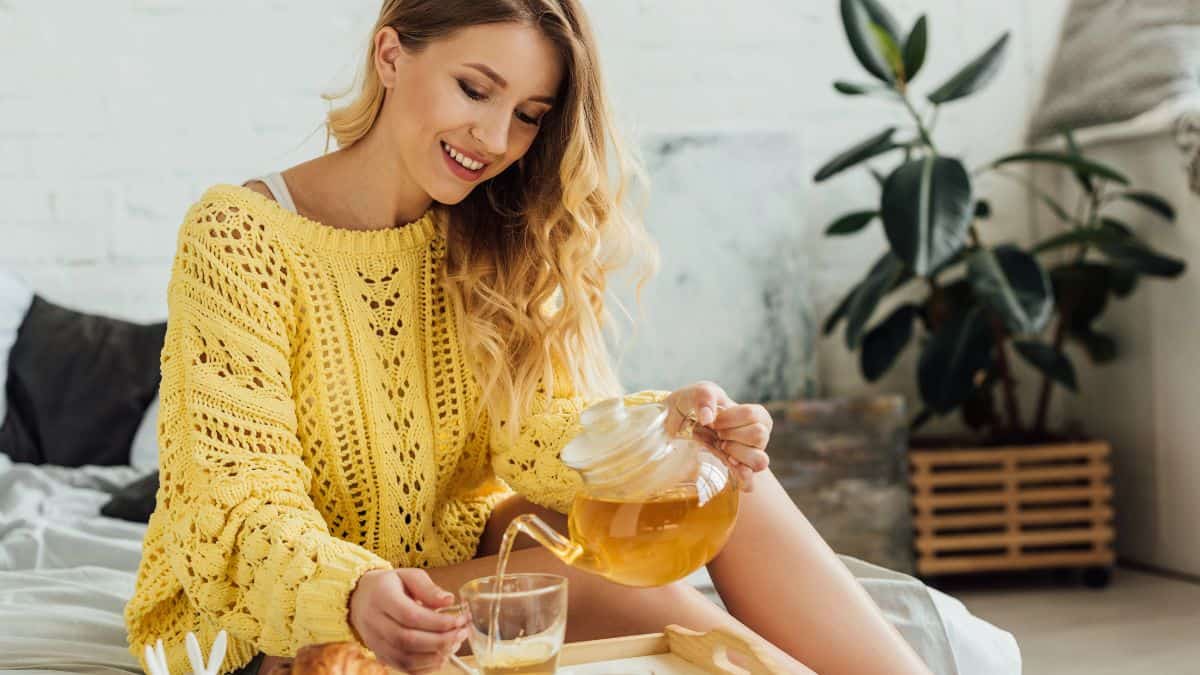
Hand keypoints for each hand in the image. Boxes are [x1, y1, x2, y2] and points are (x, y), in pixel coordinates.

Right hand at [348, 568, 468, 672]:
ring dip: (436, 656)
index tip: (459, 620)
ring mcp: (375, 643)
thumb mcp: (408, 575)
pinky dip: (426, 667)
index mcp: (381, 597)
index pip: (410, 616)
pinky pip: (404, 668)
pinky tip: (441, 655)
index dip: (438, 622)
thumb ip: (428, 588)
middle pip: (408, 640)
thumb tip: (449, 600)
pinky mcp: (380, 656)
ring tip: (455, 644)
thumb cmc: (389, 585)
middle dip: (441, 640)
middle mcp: (374, 623)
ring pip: (406, 659)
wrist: (360, 599)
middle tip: (462, 633)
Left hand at [664, 381, 772, 490]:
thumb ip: (704, 397)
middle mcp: (757, 437)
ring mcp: (748, 457)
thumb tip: (708, 419)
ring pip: (760, 460)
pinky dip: (742, 478)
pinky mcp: (736, 474)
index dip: (730, 419)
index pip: (754, 416)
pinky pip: (750, 481)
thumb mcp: (697, 393)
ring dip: (737, 454)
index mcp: (754, 415)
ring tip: (721, 448)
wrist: (675, 425)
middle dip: (732, 435)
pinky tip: (730, 469)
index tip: (713, 421)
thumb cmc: (692, 406)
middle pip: (759, 436)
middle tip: (716, 435)